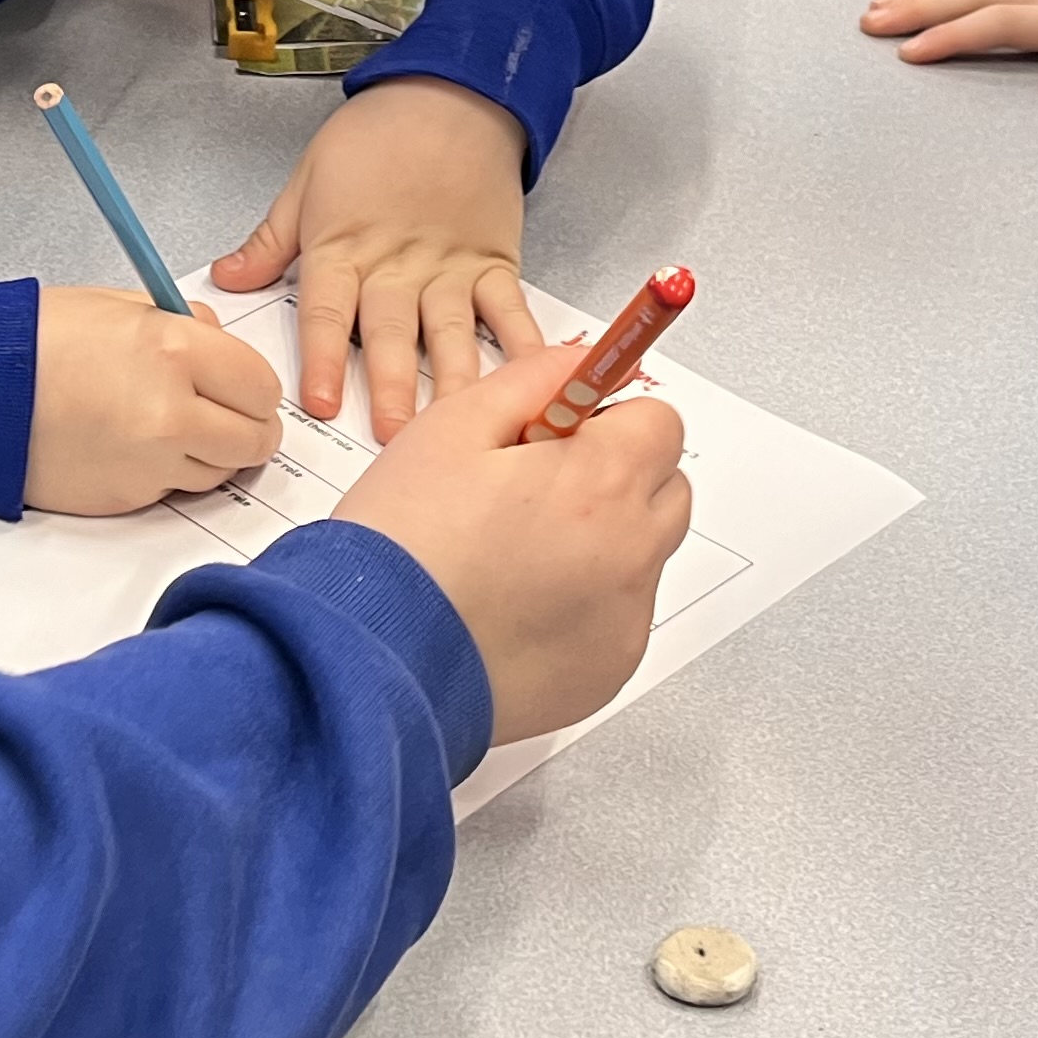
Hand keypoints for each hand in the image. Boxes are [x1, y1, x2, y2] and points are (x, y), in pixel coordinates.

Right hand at [25, 285, 283, 515]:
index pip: (261, 385)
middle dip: (246, 428)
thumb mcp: (119, 307)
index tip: (244, 389)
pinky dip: (166, 473)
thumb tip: (218, 341)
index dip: (255, 388)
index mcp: (174, 351)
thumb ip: (183, 325)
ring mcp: (150, 463)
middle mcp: (170, 413)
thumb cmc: (34, 342)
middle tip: (224, 416)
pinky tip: (133, 446)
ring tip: (168, 427)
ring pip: (219, 472)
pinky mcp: (126, 499)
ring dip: (208, 454)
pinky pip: (173, 491)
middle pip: (254, 439)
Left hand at [210, 76, 536, 437]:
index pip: (329, 312)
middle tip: (393, 435)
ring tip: (456, 422)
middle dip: (392, 387)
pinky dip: (523, 345)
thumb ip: (270, 241)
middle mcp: (397, 264)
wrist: (450, 93)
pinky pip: (509, 310)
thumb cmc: (375, 134)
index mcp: (344, 247)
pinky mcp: (493, 261)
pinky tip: (532, 377)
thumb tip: (226, 278)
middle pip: (392, 332)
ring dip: (454, 380)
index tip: (321, 402)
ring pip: (451, 331)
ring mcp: (449, 266)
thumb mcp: (306, 181)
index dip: (324, 359)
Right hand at [336, 339, 691, 745]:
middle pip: (665, 489)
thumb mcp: (453, 428)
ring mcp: (624, 619)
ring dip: (602, 545)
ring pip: (642, 558)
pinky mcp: (607, 672)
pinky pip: (617, 620)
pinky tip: (516, 608)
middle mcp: (631, 552)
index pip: (659, 422)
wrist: (372, 660)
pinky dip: (582, 608)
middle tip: (537, 493)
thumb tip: (581, 366)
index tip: (568, 434)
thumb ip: (532, 380)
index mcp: (600, 481)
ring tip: (515, 557)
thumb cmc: (402, 545)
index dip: (608, 420)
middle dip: (617, 479)